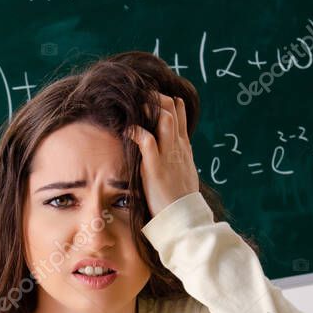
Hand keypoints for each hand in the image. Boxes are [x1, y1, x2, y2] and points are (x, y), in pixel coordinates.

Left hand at [125, 91, 199, 217]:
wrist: (184, 216)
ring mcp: (168, 155)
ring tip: (136, 105)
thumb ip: (177, 160)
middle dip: (158, 98)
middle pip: (173, 110)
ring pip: (165, 119)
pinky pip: (147, 141)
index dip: (169, 103)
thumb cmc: (180, 199)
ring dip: (150, 108)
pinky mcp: (156, 167)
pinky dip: (137, 131)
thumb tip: (171, 154)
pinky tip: (128, 129)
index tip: (156, 97)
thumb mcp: (183, 173)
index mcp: (184, 148)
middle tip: (143, 95)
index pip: (180, 116)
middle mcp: (178, 147)